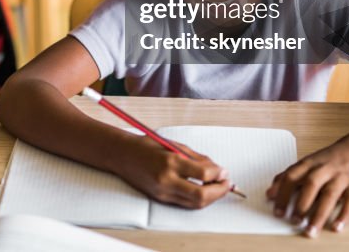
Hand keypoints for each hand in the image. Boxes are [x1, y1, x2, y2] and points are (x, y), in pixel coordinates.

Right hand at [112, 134, 232, 208]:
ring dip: (211, 197)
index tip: (224, 171)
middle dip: (219, 191)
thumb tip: (217, 169)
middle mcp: (166, 180)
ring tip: (217, 187)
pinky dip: (198, 199)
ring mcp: (162, 192)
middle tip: (226, 183)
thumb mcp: (174, 145)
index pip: (202, 174)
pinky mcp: (160, 198)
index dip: (218, 174)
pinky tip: (203, 190)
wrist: (122, 155)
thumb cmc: (147, 145)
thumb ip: (196, 158)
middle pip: (201, 195)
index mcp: (170, 161)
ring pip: (194, 203)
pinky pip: (185, 203)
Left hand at [267, 143, 348, 237]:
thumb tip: (270, 193)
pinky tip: (335, 227)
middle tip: (293, 221)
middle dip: (301, 204)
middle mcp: (324, 169)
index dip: (282, 193)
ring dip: (319, 215)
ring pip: (329, 195)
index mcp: (309, 163)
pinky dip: (343, 215)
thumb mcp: (307, 163)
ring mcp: (340, 177)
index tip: (277, 210)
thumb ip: (289, 176)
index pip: (292, 176)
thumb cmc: (328, 160)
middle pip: (311, 184)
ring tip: (310, 230)